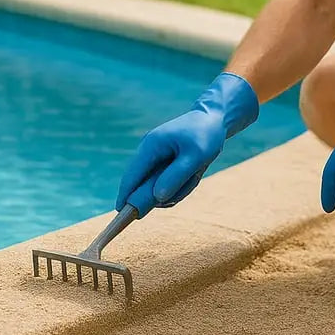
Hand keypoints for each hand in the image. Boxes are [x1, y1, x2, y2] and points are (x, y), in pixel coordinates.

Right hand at [115, 72, 258, 212]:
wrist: (214, 120)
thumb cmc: (205, 136)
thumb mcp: (195, 157)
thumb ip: (175, 176)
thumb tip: (157, 197)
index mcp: (151, 146)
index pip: (131, 176)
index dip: (125, 195)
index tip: (120, 214)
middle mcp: (148, 151)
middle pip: (144, 185)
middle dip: (164, 193)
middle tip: (187, 183)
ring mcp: (154, 157)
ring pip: (158, 187)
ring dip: (177, 188)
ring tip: (195, 174)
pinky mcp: (163, 163)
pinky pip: (167, 183)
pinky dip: (181, 184)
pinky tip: (194, 174)